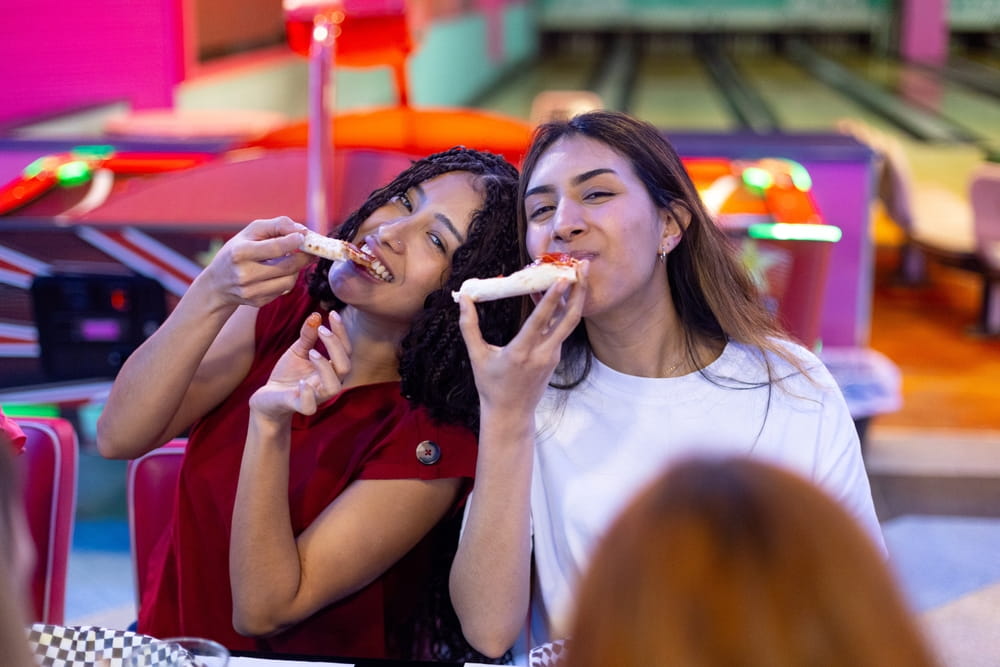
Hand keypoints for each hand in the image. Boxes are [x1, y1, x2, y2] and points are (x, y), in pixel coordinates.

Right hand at [198, 216, 311, 307]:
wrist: (217, 284)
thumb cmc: (238, 251)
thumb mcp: (250, 232)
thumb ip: (277, 225)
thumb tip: (302, 230)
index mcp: (240, 253)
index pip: (276, 247)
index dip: (295, 241)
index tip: (303, 237)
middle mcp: (244, 274)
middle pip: (287, 266)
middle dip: (304, 257)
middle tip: (311, 250)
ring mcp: (251, 291)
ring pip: (289, 281)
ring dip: (296, 269)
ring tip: (291, 260)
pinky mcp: (258, 302)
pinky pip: (283, 290)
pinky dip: (286, 279)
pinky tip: (278, 273)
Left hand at [250, 311, 351, 417]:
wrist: (268, 397)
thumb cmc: (288, 374)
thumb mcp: (297, 351)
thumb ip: (307, 336)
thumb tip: (316, 315)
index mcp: (331, 370)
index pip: (345, 350)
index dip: (341, 332)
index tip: (332, 313)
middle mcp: (327, 383)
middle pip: (345, 367)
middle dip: (336, 346)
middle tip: (321, 330)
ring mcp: (314, 396)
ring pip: (333, 387)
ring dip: (325, 367)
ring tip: (311, 352)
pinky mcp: (298, 406)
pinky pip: (309, 407)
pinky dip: (307, 394)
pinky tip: (300, 382)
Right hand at [459, 261, 587, 416]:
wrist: (511, 413)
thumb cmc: (491, 385)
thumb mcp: (477, 356)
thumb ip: (469, 326)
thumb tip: (463, 298)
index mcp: (521, 352)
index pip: (541, 320)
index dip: (553, 298)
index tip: (563, 278)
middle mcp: (542, 353)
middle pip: (570, 318)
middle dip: (580, 291)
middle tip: (584, 267)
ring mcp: (552, 355)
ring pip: (569, 322)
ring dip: (574, 297)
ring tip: (576, 273)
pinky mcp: (555, 356)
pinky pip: (561, 328)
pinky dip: (561, 309)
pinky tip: (554, 293)